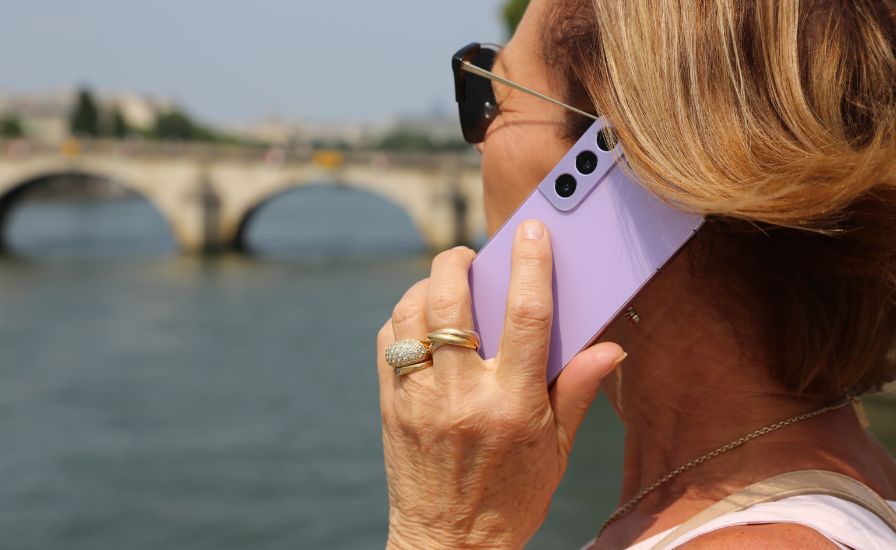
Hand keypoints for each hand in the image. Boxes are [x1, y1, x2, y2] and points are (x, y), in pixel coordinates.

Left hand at [376, 220, 625, 548]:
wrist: (448, 544)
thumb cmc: (512, 498)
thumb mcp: (556, 449)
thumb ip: (576, 389)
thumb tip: (611, 347)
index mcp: (512, 404)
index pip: (526, 317)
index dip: (532, 266)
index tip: (532, 231)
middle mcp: (461, 395)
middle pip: (452, 301)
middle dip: (459, 261)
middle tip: (470, 255)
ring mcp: (419, 399)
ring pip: (412, 314)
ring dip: (427, 286)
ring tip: (446, 284)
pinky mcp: (391, 405)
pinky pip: (388, 341)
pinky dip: (403, 317)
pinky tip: (422, 321)